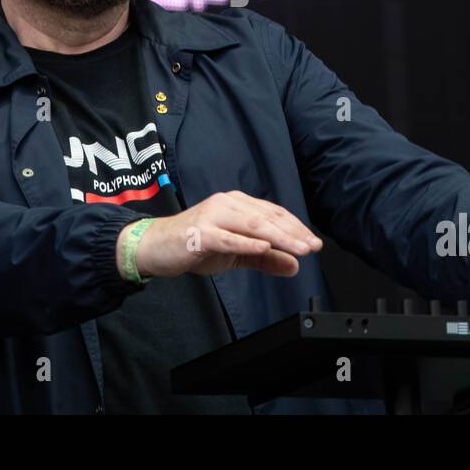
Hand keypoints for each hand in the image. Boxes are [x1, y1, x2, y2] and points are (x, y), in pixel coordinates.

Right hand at [122, 190, 322, 278]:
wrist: (155, 247)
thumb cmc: (195, 245)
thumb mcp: (236, 253)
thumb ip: (264, 258)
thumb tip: (293, 265)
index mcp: (237, 205)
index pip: (273, 214)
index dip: (296, 227)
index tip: (314, 243)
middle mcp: (227, 204)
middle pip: (267, 217)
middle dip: (293, 233)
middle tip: (312, 247)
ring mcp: (213, 216)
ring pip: (252, 224)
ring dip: (278, 237)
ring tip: (297, 248)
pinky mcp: (200, 232)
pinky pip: (226, 237)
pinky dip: (245, 241)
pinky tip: (262, 246)